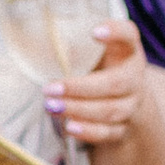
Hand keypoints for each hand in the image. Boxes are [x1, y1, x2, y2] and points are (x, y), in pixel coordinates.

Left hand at [49, 15, 145, 148]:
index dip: (115, 32)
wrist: (126, 100)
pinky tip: (68, 126)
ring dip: (78, 109)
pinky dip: (88, 131)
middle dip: (80, 87)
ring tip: (51, 106)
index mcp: (127, 51)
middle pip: (115, 83)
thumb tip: (30, 41)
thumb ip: (74, 45)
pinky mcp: (123, 129)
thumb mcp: (94, 52)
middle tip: (49, 87)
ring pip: (109, 110)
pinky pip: (107, 132)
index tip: (94, 32)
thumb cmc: (103, 68)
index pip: (129, 35)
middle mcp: (134, 78)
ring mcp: (131, 105)